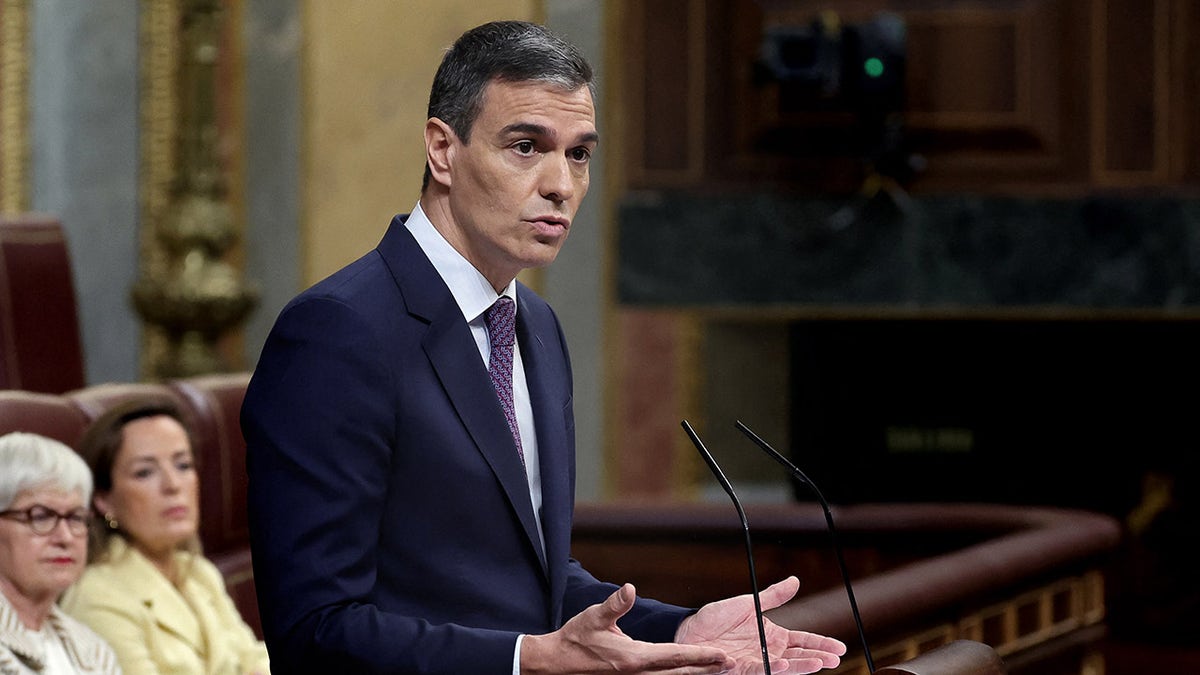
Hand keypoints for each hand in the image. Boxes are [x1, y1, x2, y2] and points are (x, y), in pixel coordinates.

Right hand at [522, 583, 734, 673]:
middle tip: (730, 663)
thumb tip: (630, 589)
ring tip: (717, 668)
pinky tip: (687, 670)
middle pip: (679, 672)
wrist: (557, 664)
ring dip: (695, 673)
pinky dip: (678, 673)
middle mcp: (637, 673)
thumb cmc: (575, 639)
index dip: (700, 656)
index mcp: (633, 658)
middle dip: (706, 668)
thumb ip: (615, 604)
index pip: (674, 657)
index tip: (721, 654)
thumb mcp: (593, 617)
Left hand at [674, 577, 846, 673]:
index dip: (821, 643)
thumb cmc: (716, 617)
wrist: (689, 629)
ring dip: (803, 665)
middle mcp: (768, 650)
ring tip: (820, 663)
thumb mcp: (748, 603)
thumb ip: (773, 596)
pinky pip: (761, 669)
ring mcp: (757, 661)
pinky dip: (775, 667)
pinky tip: (787, 664)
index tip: (840, 648)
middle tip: (837, 659)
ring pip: (786, 666)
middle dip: (819, 657)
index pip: (802, 640)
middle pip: (799, 655)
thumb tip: (796, 581)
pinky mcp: (742, 668)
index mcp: (771, 634)